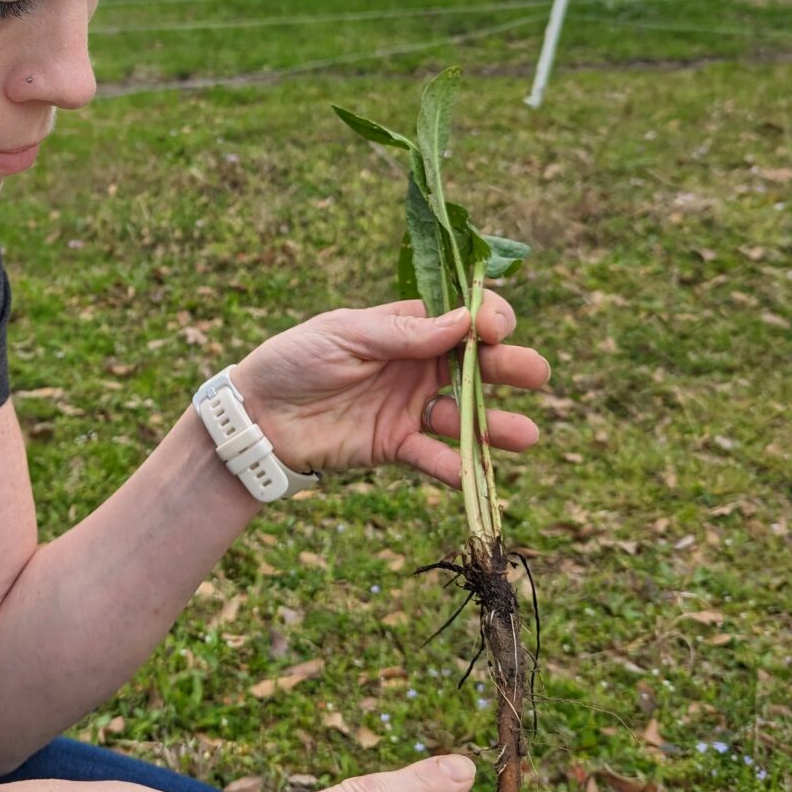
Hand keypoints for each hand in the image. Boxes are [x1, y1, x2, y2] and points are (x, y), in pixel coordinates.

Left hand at [232, 293, 549, 489]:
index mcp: (406, 328)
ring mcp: (409, 408)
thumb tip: (464, 321)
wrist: (257, 416)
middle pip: (476, 366)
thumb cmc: (294, 361)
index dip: (488, 320)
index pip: (462, 318)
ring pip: (465, 416)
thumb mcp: (345, 334)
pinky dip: (452, 466)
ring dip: (496, 426)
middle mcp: (417, 367)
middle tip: (534, 374)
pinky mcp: (395, 446)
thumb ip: (403, 332)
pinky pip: (431, 457)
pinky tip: (469, 473)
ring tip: (526, 435)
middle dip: (509, 368)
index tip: (494, 329)